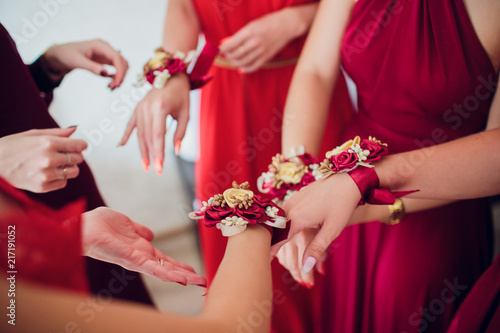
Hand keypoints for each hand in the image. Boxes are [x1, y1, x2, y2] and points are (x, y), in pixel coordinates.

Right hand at [0, 128, 86, 192]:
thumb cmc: (12, 147)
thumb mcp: (33, 134)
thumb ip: (57, 133)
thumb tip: (75, 129)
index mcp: (48, 143)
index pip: (79, 146)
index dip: (81, 145)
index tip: (80, 146)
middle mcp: (49, 159)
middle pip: (78, 159)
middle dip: (74, 156)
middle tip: (64, 155)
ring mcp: (46, 174)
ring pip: (73, 172)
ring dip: (69, 168)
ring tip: (57, 165)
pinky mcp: (42, 187)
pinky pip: (63, 182)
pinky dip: (59, 178)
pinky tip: (48, 173)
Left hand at [43, 39, 128, 88]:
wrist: (59, 55)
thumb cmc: (66, 55)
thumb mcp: (77, 61)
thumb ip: (92, 67)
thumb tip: (106, 74)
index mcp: (100, 45)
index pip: (117, 58)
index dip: (120, 71)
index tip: (116, 84)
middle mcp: (106, 48)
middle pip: (122, 62)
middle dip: (121, 75)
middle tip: (113, 88)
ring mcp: (106, 54)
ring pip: (121, 66)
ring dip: (120, 77)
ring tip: (112, 87)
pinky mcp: (105, 60)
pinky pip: (116, 69)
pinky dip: (116, 77)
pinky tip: (110, 84)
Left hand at [82, 207, 206, 285]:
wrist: (81, 226)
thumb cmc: (98, 224)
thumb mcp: (125, 223)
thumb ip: (139, 229)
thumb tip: (151, 234)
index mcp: (140, 249)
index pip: (163, 259)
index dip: (178, 265)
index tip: (194, 271)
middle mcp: (139, 257)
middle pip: (167, 268)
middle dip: (185, 275)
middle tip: (203, 282)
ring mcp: (136, 259)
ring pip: (163, 270)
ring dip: (181, 276)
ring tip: (198, 282)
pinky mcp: (130, 258)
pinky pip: (151, 267)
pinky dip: (166, 272)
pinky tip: (179, 278)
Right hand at [119, 74, 189, 174]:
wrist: (172, 76)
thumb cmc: (182, 96)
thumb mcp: (186, 114)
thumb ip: (181, 133)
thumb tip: (175, 152)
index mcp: (160, 108)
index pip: (158, 136)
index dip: (158, 153)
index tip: (159, 168)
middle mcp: (146, 108)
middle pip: (147, 136)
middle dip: (151, 155)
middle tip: (154, 170)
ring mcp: (140, 107)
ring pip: (139, 133)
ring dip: (142, 150)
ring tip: (145, 165)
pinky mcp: (137, 107)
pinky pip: (130, 124)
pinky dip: (126, 135)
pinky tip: (121, 145)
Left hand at [219, 6, 313, 72]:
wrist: (287, 25)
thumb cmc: (268, 22)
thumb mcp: (252, 24)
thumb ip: (240, 35)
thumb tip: (226, 42)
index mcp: (249, 31)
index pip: (230, 44)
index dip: (222, 49)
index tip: (219, 49)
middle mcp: (254, 42)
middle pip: (235, 55)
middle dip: (228, 56)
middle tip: (226, 54)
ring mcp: (261, 51)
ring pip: (242, 62)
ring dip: (235, 62)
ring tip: (233, 59)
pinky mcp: (266, 57)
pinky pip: (253, 67)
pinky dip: (245, 69)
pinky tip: (241, 68)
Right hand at [271, 173, 360, 276]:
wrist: (347, 179)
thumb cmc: (342, 204)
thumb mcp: (332, 229)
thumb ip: (316, 249)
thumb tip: (305, 268)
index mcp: (297, 217)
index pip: (277, 239)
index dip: (270, 252)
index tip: (262, 261)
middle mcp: (290, 208)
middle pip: (275, 231)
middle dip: (272, 245)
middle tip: (269, 259)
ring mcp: (291, 201)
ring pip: (277, 222)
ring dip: (276, 234)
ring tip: (275, 248)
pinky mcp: (295, 197)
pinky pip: (282, 214)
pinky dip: (281, 225)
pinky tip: (282, 231)